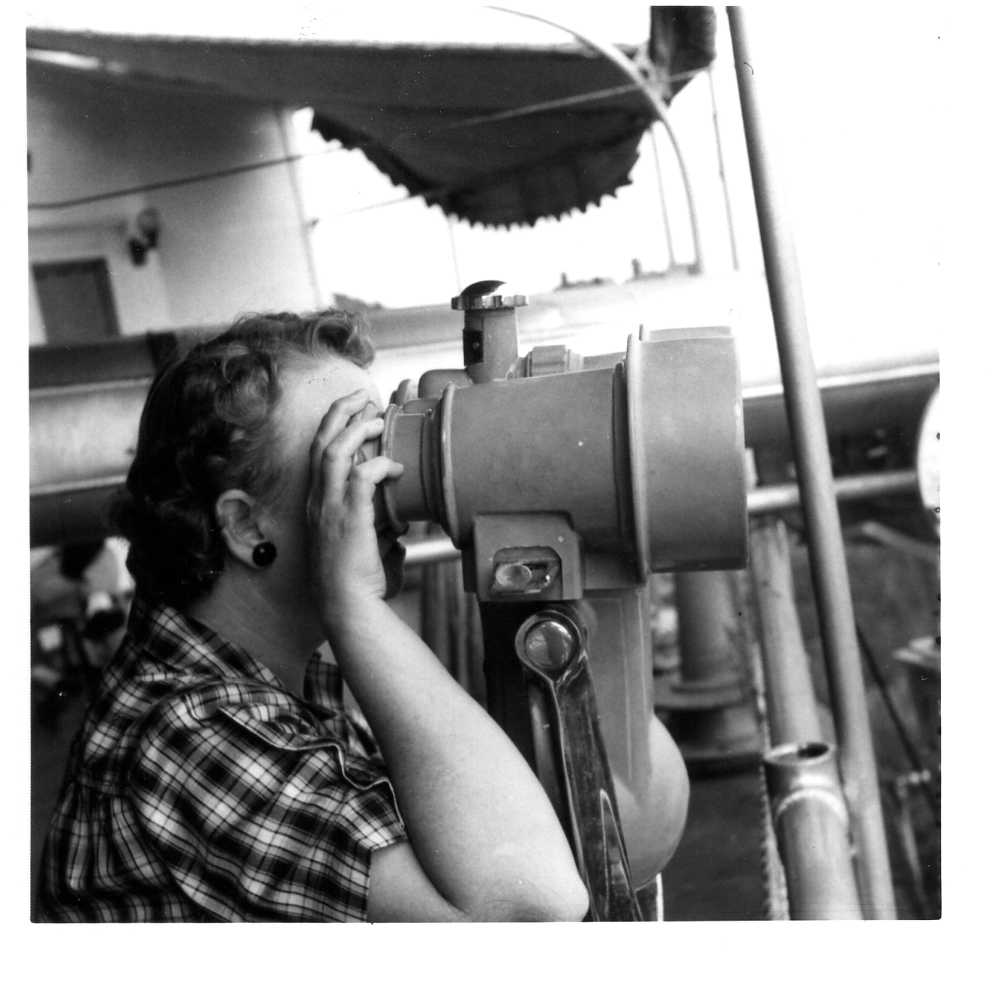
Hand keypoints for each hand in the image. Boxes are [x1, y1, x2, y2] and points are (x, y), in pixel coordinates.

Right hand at [305, 389, 403, 622]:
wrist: (347, 604)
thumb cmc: (357, 579)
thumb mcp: (366, 543)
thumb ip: (380, 525)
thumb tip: (402, 519)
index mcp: (319, 502)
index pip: (319, 451)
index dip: (334, 425)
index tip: (354, 409)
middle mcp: (319, 500)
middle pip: (321, 441)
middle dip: (340, 412)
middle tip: (361, 396)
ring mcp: (330, 508)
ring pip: (334, 451)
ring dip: (357, 430)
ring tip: (378, 419)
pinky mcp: (348, 518)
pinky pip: (360, 478)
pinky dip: (378, 466)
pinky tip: (396, 467)